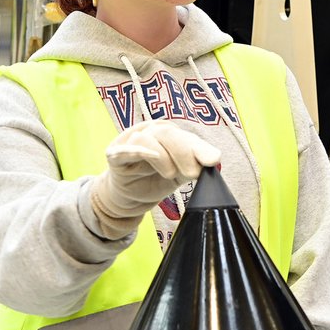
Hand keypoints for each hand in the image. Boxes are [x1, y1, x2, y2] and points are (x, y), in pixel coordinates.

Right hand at [89, 119, 220, 237]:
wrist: (130, 198)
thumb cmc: (156, 179)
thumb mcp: (181, 173)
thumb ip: (195, 164)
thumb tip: (215, 158)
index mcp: (169, 133)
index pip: (185, 136)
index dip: (200, 148)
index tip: (212, 161)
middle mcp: (149, 132)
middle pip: (167, 133)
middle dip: (183, 153)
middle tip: (191, 174)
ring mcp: (130, 141)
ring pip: (147, 138)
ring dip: (162, 157)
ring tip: (169, 174)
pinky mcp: (114, 155)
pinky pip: (123, 150)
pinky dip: (137, 151)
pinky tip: (151, 157)